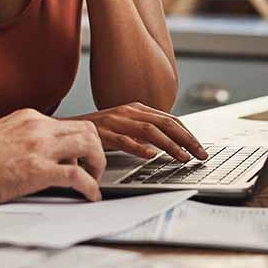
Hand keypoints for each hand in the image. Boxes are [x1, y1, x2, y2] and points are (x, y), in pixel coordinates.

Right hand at [0, 109, 106, 202]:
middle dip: (97, 151)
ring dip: (98, 165)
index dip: (82, 143)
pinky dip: (90, 187)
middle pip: (87, 130)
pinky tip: (90, 196)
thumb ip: (23, 140)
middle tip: (93, 169)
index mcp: (29, 119)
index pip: (70, 124)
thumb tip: (36, 155)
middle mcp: (37, 127)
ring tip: (94, 181)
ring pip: (90, 145)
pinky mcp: (36, 171)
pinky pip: (77, 176)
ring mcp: (38, 148)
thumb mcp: (1, 136)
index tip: (82, 157)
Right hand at [71, 102, 207, 162]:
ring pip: (150, 132)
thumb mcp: (124, 126)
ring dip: (170, 146)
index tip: (200, 148)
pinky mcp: (103, 133)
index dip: (188, 134)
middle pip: (165, 123)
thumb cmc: (98, 131)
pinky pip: (125, 140)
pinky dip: (139, 148)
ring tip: (183, 158)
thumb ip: (143, 131)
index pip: (170, 119)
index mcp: (136, 109)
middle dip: (187, 140)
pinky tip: (151, 156)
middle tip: (200, 155)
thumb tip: (168, 144)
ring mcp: (116, 121)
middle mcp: (129, 112)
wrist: (67, 129)